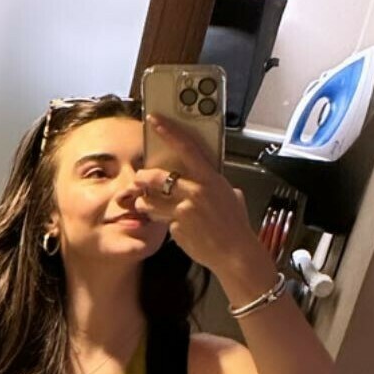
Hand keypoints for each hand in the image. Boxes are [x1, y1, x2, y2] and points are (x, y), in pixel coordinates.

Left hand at [134, 111, 259, 273]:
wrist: (235, 253)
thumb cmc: (235, 225)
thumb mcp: (229, 195)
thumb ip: (212, 184)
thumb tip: (205, 177)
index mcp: (210, 178)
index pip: (186, 147)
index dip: (168, 131)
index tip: (154, 120)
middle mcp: (196, 191)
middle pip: (158, 177)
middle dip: (143, 178)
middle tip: (138, 179)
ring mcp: (185, 210)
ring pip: (152, 202)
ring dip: (144, 203)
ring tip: (144, 205)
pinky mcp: (178, 228)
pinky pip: (164, 222)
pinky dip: (167, 224)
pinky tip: (179, 230)